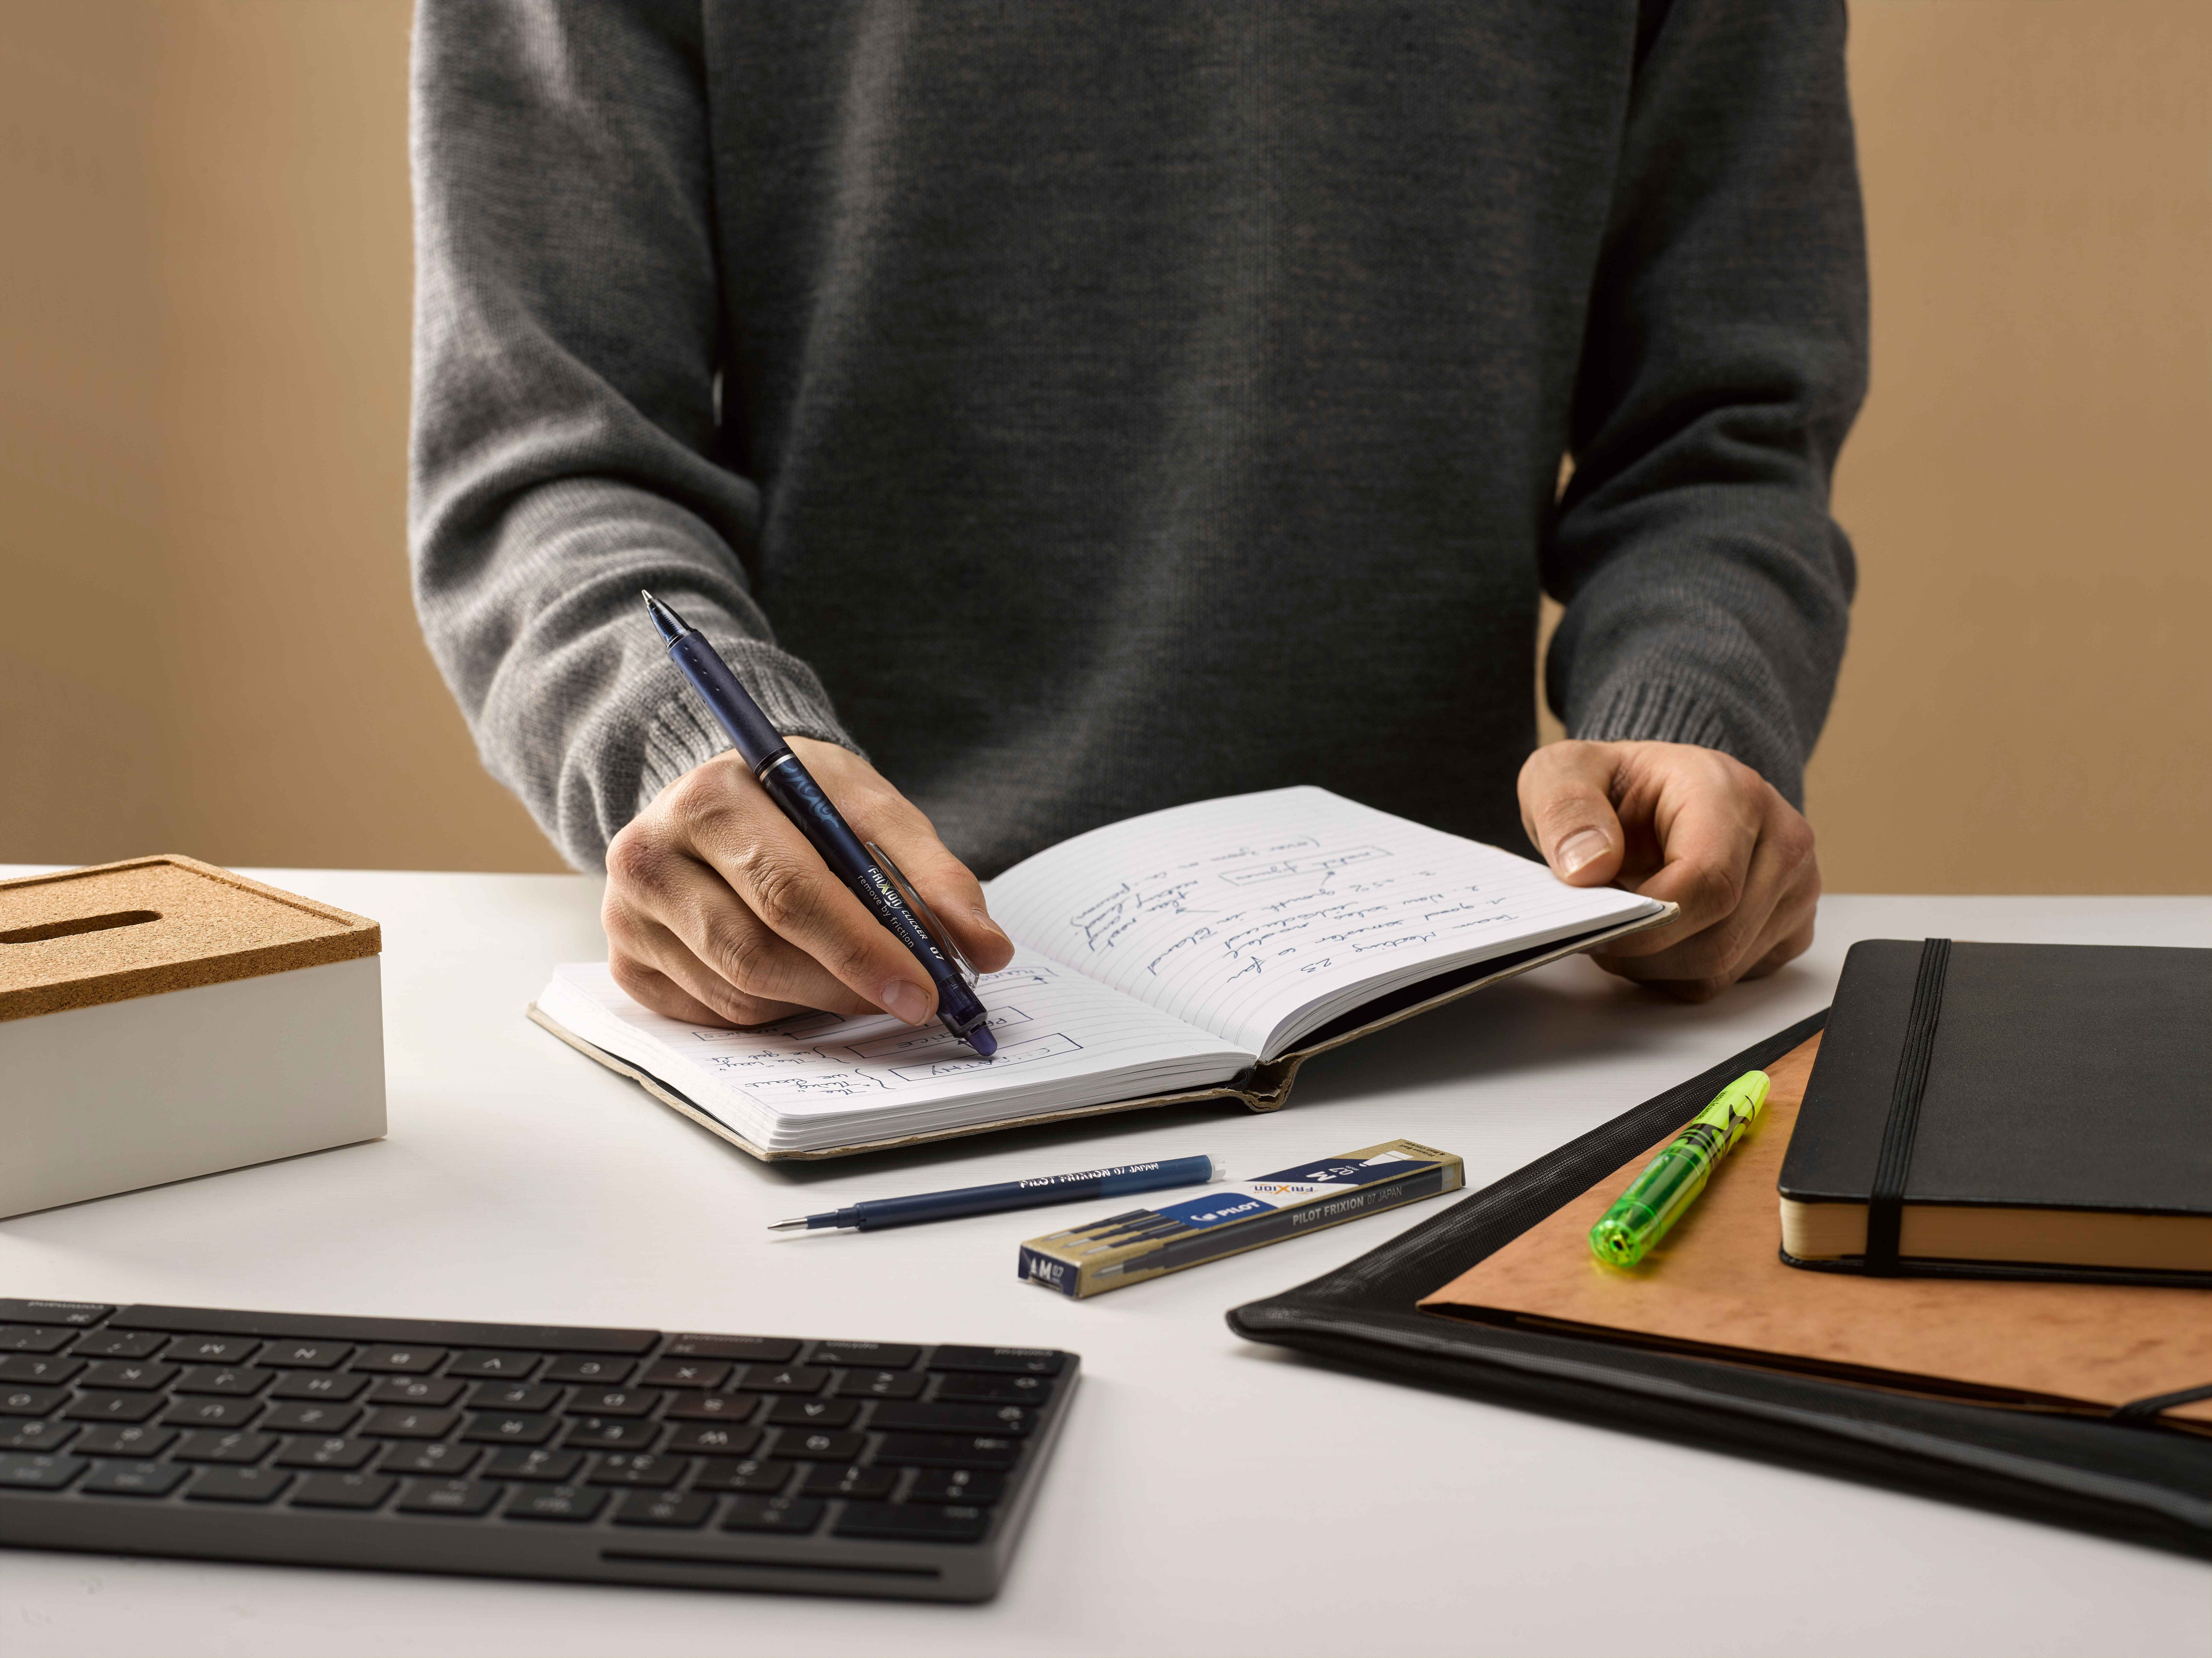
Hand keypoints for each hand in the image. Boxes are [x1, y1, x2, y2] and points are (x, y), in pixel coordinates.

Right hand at [603, 737, 1015, 1026]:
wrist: (723, 796)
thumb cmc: (799, 801)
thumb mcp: (869, 809)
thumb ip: (933, 875)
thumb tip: (987, 949)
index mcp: (708, 798)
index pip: (790, 892)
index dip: (863, 950)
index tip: (926, 990)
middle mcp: (648, 855)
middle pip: (758, 955)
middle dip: (847, 987)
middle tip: (911, 1002)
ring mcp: (627, 916)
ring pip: (739, 997)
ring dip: (812, 1000)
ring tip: (851, 972)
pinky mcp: (628, 965)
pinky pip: (714, 1018)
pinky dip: (771, 1012)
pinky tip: (794, 975)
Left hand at [1517, 739, 1818, 1000]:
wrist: (1655, 793)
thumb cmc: (1616, 785)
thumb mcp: (1564, 771)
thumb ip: (1566, 808)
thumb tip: (1588, 866)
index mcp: (1731, 792)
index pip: (1707, 883)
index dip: (1647, 924)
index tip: (1595, 929)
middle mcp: (1781, 840)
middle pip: (1718, 940)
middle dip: (1642, 951)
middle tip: (1596, 931)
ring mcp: (1795, 888)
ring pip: (1722, 969)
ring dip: (1656, 966)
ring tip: (1622, 927)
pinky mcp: (1790, 928)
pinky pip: (1731, 979)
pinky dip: (1680, 974)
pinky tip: (1656, 939)